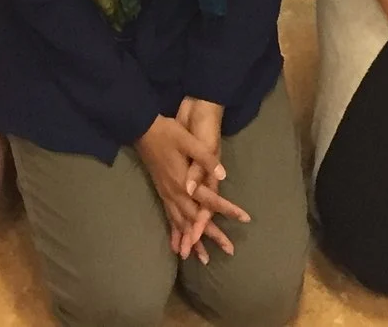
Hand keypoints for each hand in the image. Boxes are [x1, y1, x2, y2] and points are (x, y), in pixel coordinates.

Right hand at [135, 114, 247, 262]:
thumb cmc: (168, 132)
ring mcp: (167, 195)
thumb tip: (223, 175)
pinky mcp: (162, 193)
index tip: (245, 219)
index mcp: (185, 182)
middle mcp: (176, 193)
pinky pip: (170, 219)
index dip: (228, 209)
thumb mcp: (188, 141)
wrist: (142, 129)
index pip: (210, 200)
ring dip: (193, 242)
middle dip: (213, 235)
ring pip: (182, 224)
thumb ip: (206, 159)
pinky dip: (175, 234)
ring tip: (204, 259)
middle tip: (230, 250)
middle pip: (197, 219)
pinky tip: (177, 247)